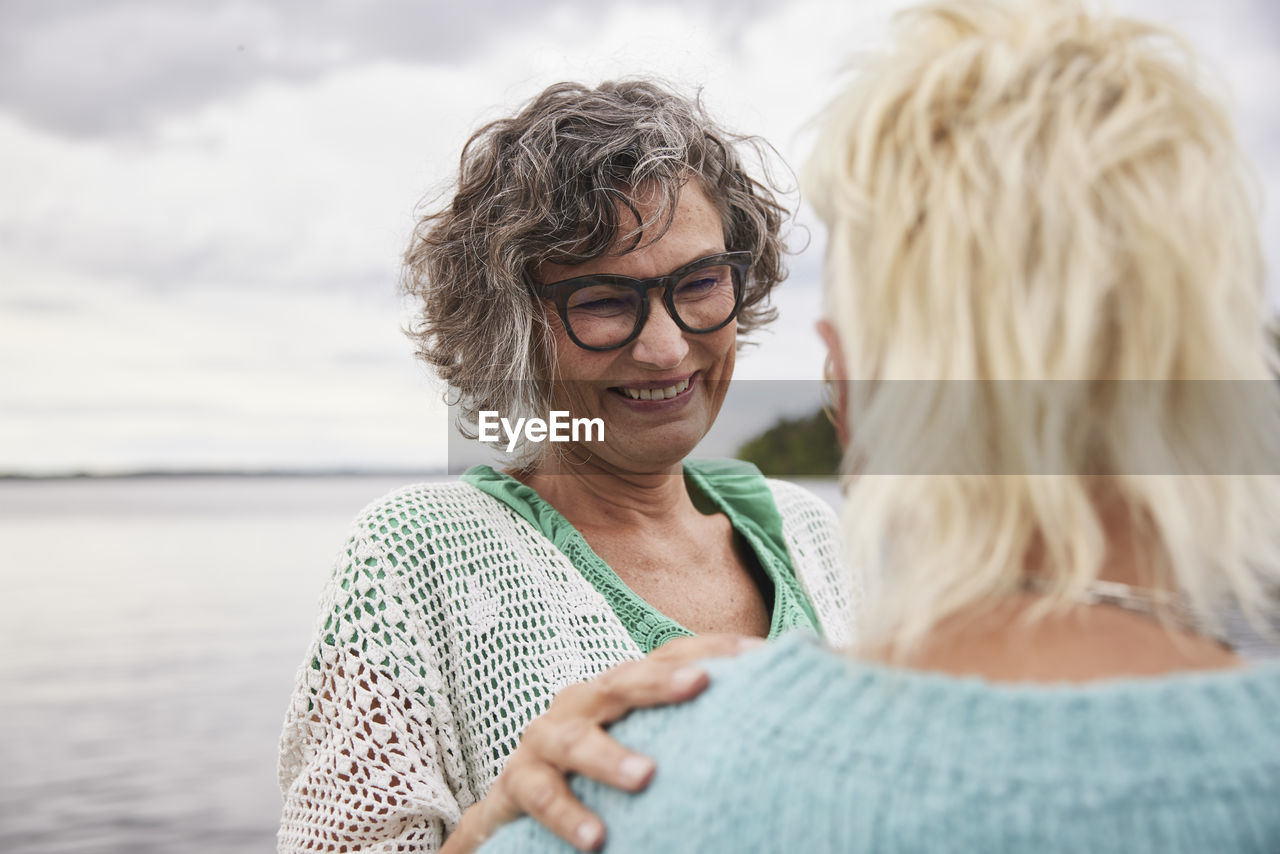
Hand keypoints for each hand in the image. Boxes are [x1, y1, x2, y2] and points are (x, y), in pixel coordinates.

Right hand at [444, 633, 764, 852]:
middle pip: (621, 682)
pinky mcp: (519, 780)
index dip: (711, 649)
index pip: (667, 656)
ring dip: (608, 758)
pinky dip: (567, 814)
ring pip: (574, 739)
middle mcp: (582, 701)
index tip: (759, 654)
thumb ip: (690, 728)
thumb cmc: (598, 768)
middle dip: (660, 682)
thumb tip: (770, 717)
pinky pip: (541, 795)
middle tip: (701, 684)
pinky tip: (596, 838)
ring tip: (645, 777)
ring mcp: (545, 738)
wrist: (521, 800)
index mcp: (617, 687)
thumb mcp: (643, 738)